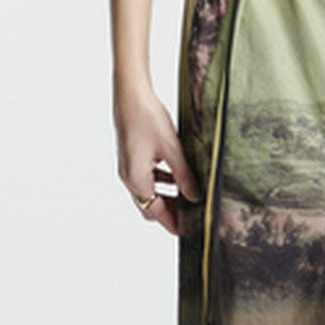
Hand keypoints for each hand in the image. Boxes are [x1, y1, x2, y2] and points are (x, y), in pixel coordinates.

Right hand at [115, 83, 198, 236]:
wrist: (130, 95)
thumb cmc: (147, 118)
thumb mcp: (172, 149)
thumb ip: (184, 176)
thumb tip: (195, 197)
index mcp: (137, 179)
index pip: (155, 212)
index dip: (172, 223)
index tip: (187, 230)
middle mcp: (129, 177)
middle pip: (149, 205)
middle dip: (169, 211)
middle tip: (191, 213)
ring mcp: (128, 167)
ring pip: (148, 191)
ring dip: (166, 195)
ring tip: (187, 194)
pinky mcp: (131, 157)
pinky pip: (146, 177)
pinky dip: (161, 181)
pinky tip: (176, 173)